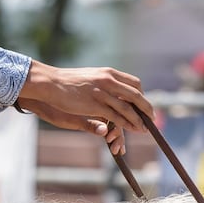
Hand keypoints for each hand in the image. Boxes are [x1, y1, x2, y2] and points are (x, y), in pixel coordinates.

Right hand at [12, 60, 152, 156]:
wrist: (51, 83)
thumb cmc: (68, 81)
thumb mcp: (90, 77)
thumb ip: (104, 82)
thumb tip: (114, 87)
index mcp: (108, 73)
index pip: (134, 83)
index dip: (142, 95)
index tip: (144, 104)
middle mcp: (108, 80)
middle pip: (136, 95)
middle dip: (146, 108)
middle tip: (152, 118)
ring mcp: (102, 92)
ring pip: (128, 108)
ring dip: (138, 120)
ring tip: (144, 128)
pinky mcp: (95, 105)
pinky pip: (116, 116)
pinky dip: (126, 123)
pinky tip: (131, 129)